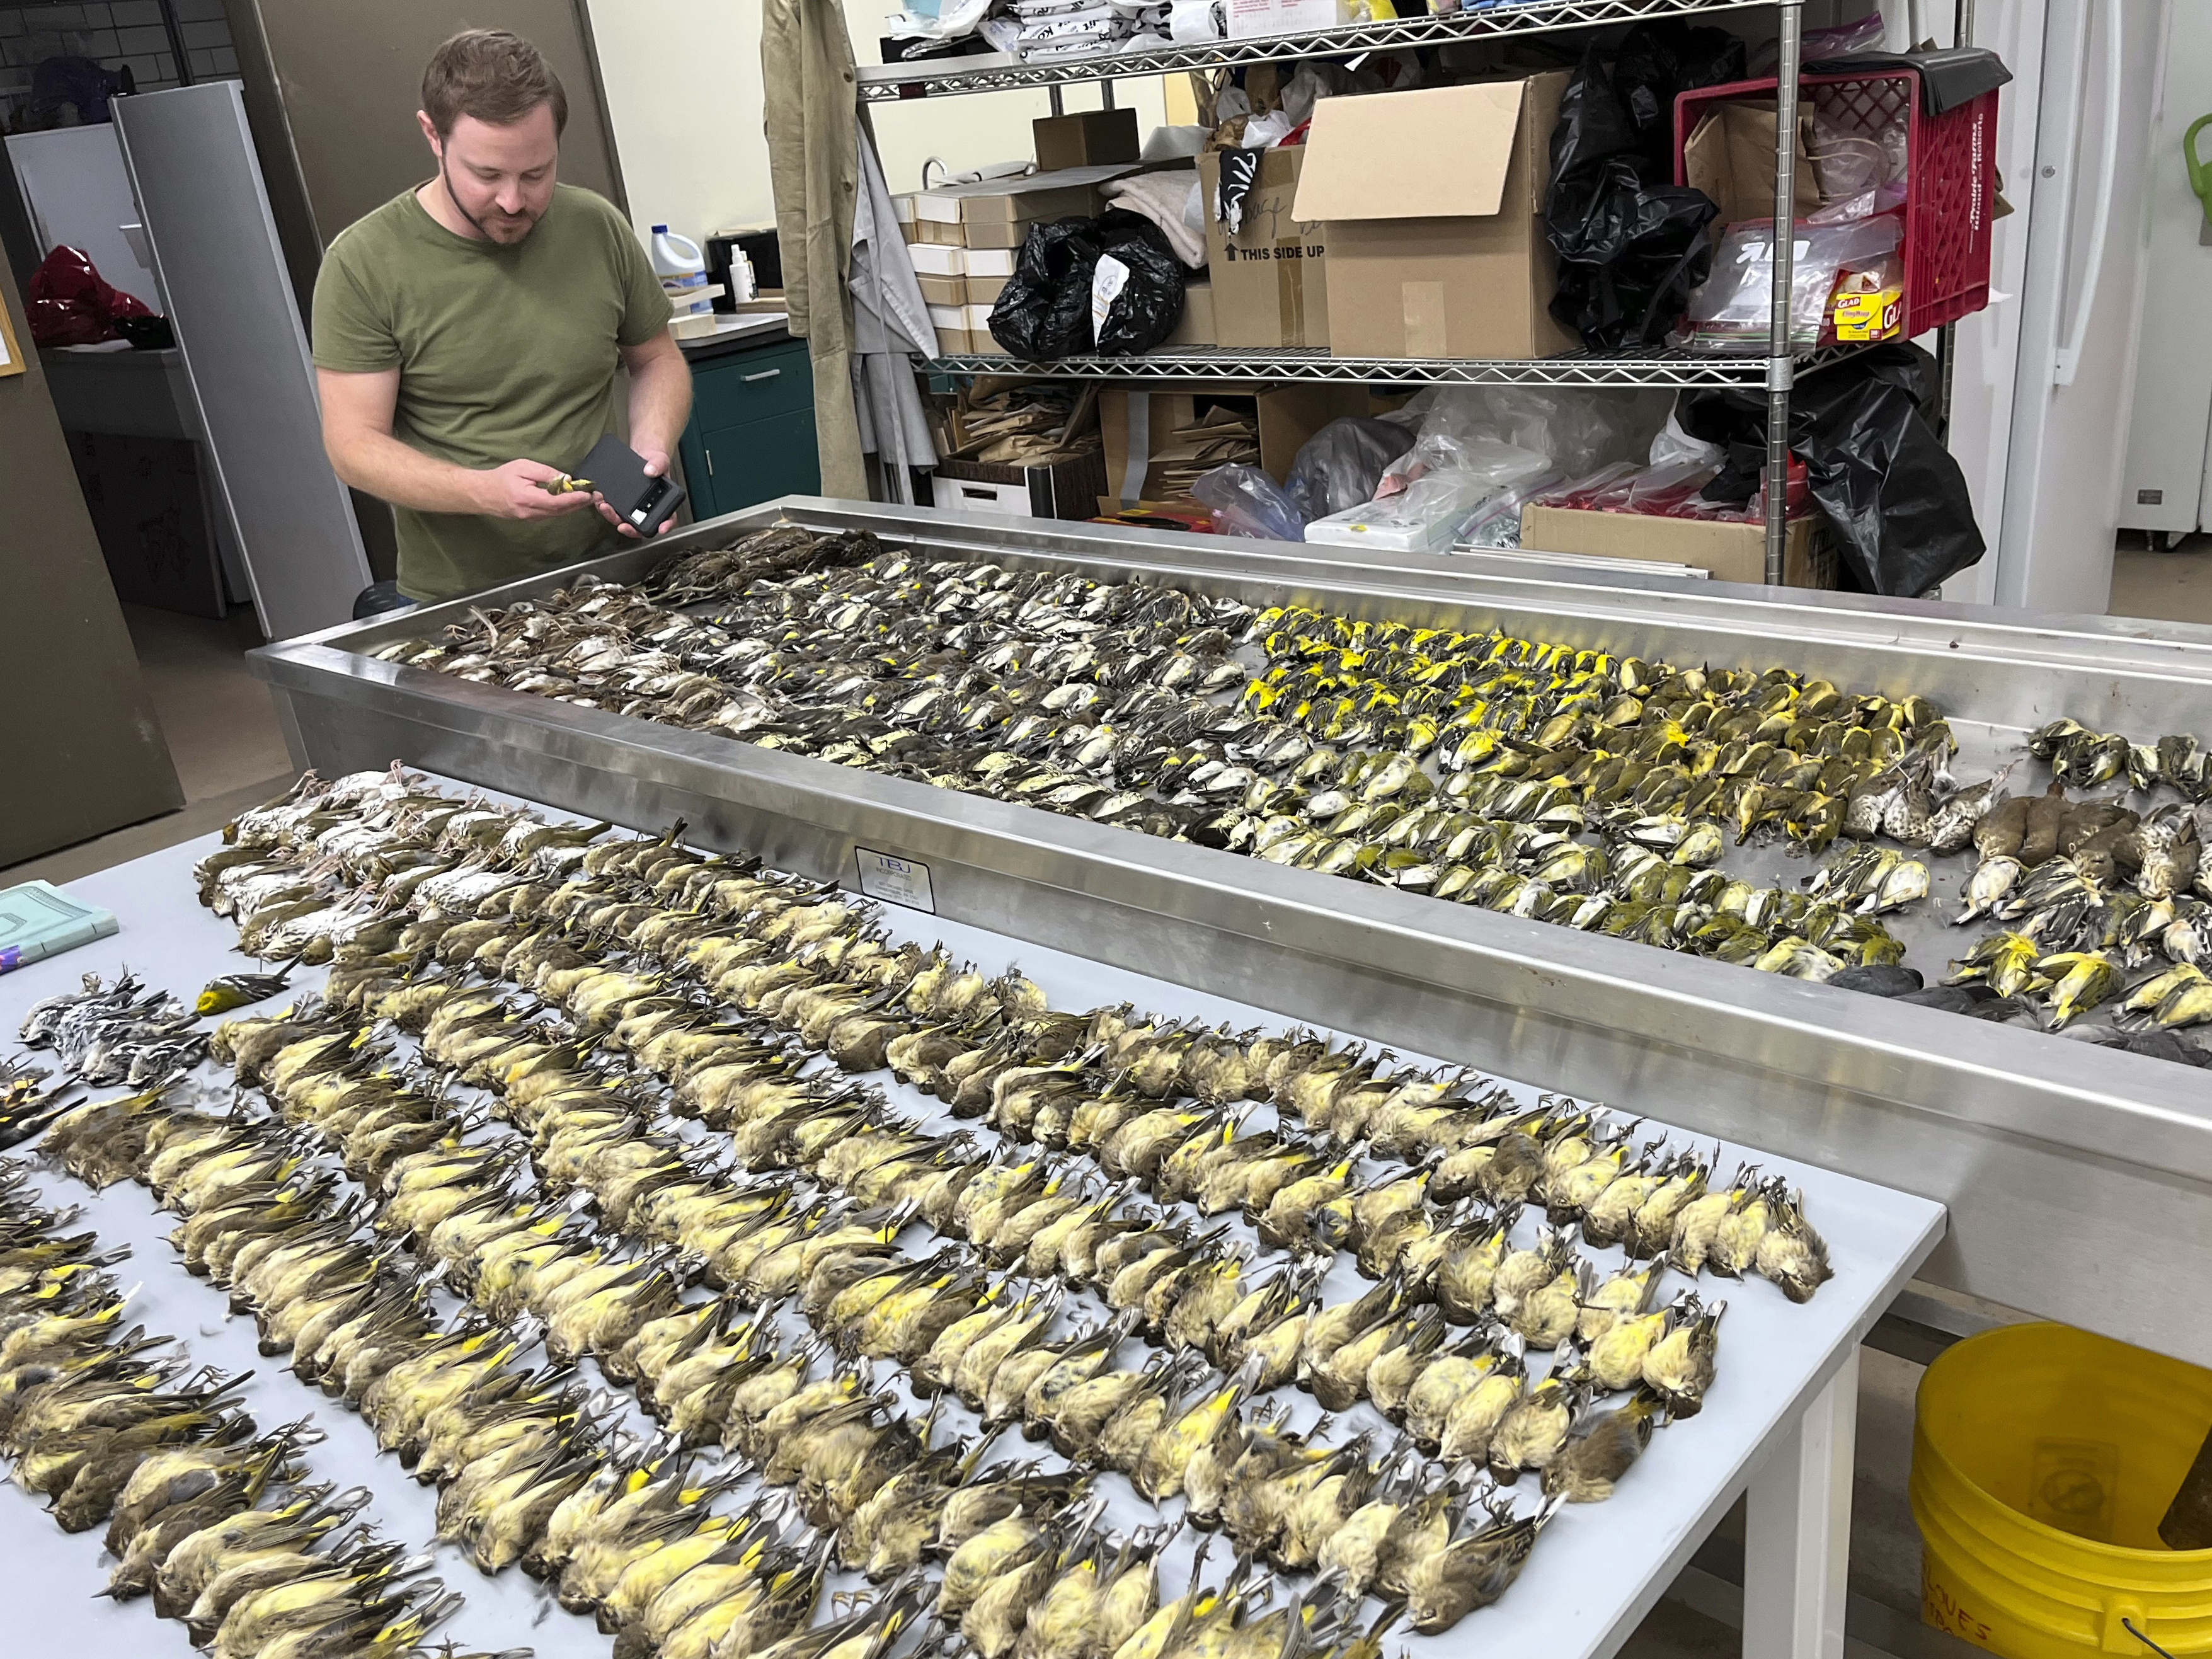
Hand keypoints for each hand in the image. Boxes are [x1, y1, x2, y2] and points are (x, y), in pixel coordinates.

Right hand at [477, 458, 599, 520]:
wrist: (481, 493)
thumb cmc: (501, 477)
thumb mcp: (523, 467)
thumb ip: (545, 473)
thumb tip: (565, 479)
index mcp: (527, 498)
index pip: (557, 501)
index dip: (574, 499)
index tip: (588, 494)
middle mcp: (530, 513)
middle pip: (560, 511)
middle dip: (579, 504)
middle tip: (595, 497)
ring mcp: (530, 519)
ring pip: (557, 515)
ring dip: (573, 507)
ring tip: (587, 499)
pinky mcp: (530, 520)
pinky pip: (550, 515)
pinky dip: (563, 509)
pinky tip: (571, 502)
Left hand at [597, 447, 673, 538]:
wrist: (642, 455)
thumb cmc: (655, 461)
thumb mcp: (660, 460)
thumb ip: (658, 465)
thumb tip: (650, 470)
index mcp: (663, 502)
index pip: (668, 517)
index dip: (666, 525)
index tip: (661, 529)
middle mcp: (648, 508)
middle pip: (641, 525)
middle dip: (629, 527)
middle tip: (621, 525)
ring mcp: (633, 507)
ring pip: (624, 520)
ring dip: (612, 517)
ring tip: (604, 506)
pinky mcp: (621, 502)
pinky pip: (613, 509)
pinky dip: (604, 507)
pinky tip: (599, 498)